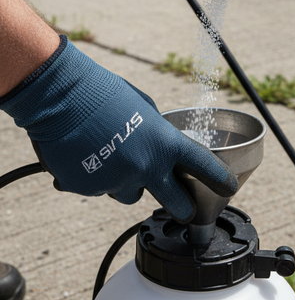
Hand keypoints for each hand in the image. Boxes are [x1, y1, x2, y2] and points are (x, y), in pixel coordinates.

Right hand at [0, 37, 236, 220]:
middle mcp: (144, 166)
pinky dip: (96, 177)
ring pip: (130, 195)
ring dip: (128, 183)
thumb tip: (160, 150)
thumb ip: (157, 135)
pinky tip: (87, 154)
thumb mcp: (143, 107)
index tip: (228, 187)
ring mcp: (116, 181)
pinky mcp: (89, 189)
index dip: (220, 179)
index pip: (203, 166)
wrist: (60, 96)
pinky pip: (99, 189)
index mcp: (163, 142)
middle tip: (182, 205)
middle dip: (182, 206)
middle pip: (177, 204)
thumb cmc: (102, 93)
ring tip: (111, 155)